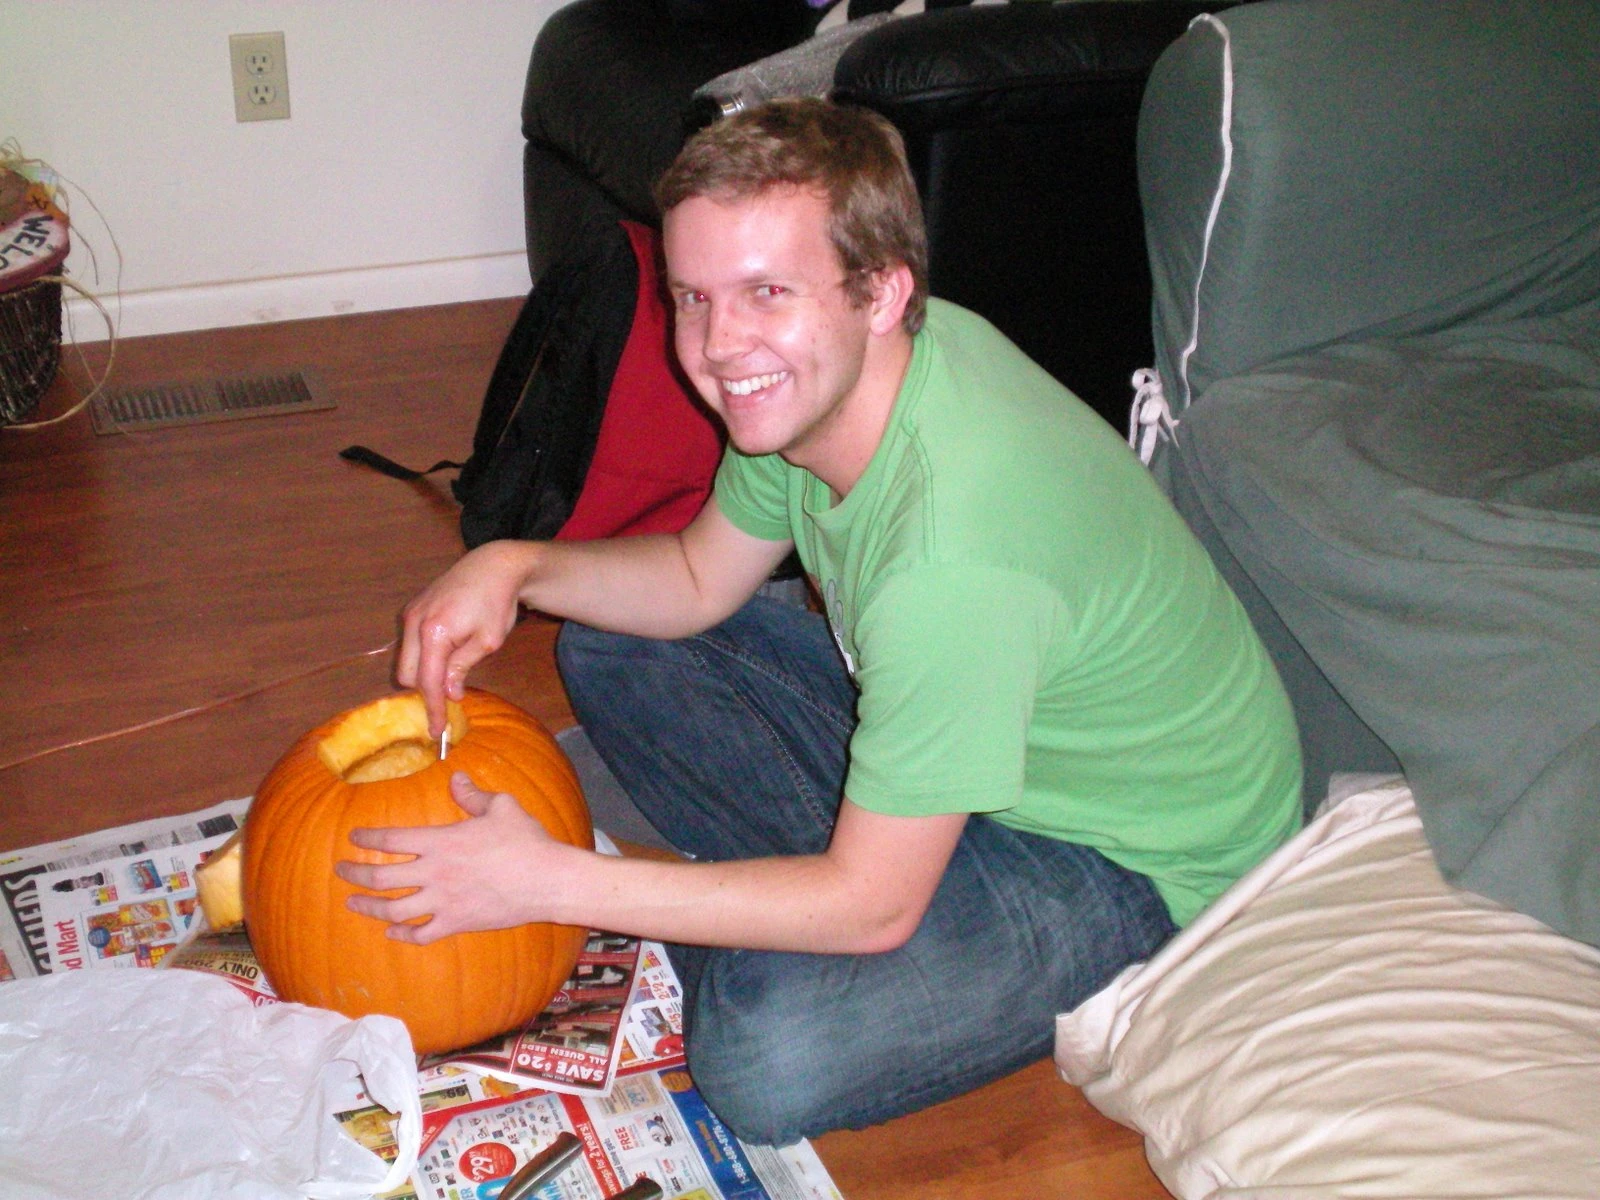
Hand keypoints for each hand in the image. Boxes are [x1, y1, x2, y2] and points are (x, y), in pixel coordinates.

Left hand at [336, 771, 565, 944]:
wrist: (546, 881)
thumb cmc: (525, 841)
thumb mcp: (501, 807)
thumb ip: (473, 795)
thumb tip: (457, 779)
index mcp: (441, 841)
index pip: (391, 838)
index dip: (367, 837)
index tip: (354, 837)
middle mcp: (434, 872)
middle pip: (380, 876)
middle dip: (354, 873)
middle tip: (340, 870)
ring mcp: (442, 902)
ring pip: (392, 909)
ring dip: (367, 907)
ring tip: (352, 903)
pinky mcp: (456, 923)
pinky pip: (420, 934)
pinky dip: (401, 934)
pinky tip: (392, 932)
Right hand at [396, 541, 537, 735]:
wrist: (493, 565)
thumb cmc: (496, 603)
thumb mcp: (487, 641)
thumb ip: (462, 667)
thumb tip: (448, 693)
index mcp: (434, 632)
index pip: (427, 682)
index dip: (432, 709)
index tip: (437, 731)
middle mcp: (415, 622)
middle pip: (407, 674)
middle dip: (424, 691)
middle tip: (449, 699)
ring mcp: (411, 613)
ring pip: (406, 659)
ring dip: (424, 672)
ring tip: (451, 674)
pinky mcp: (414, 607)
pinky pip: (410, 642)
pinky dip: (423, 655)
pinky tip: (446, 654)